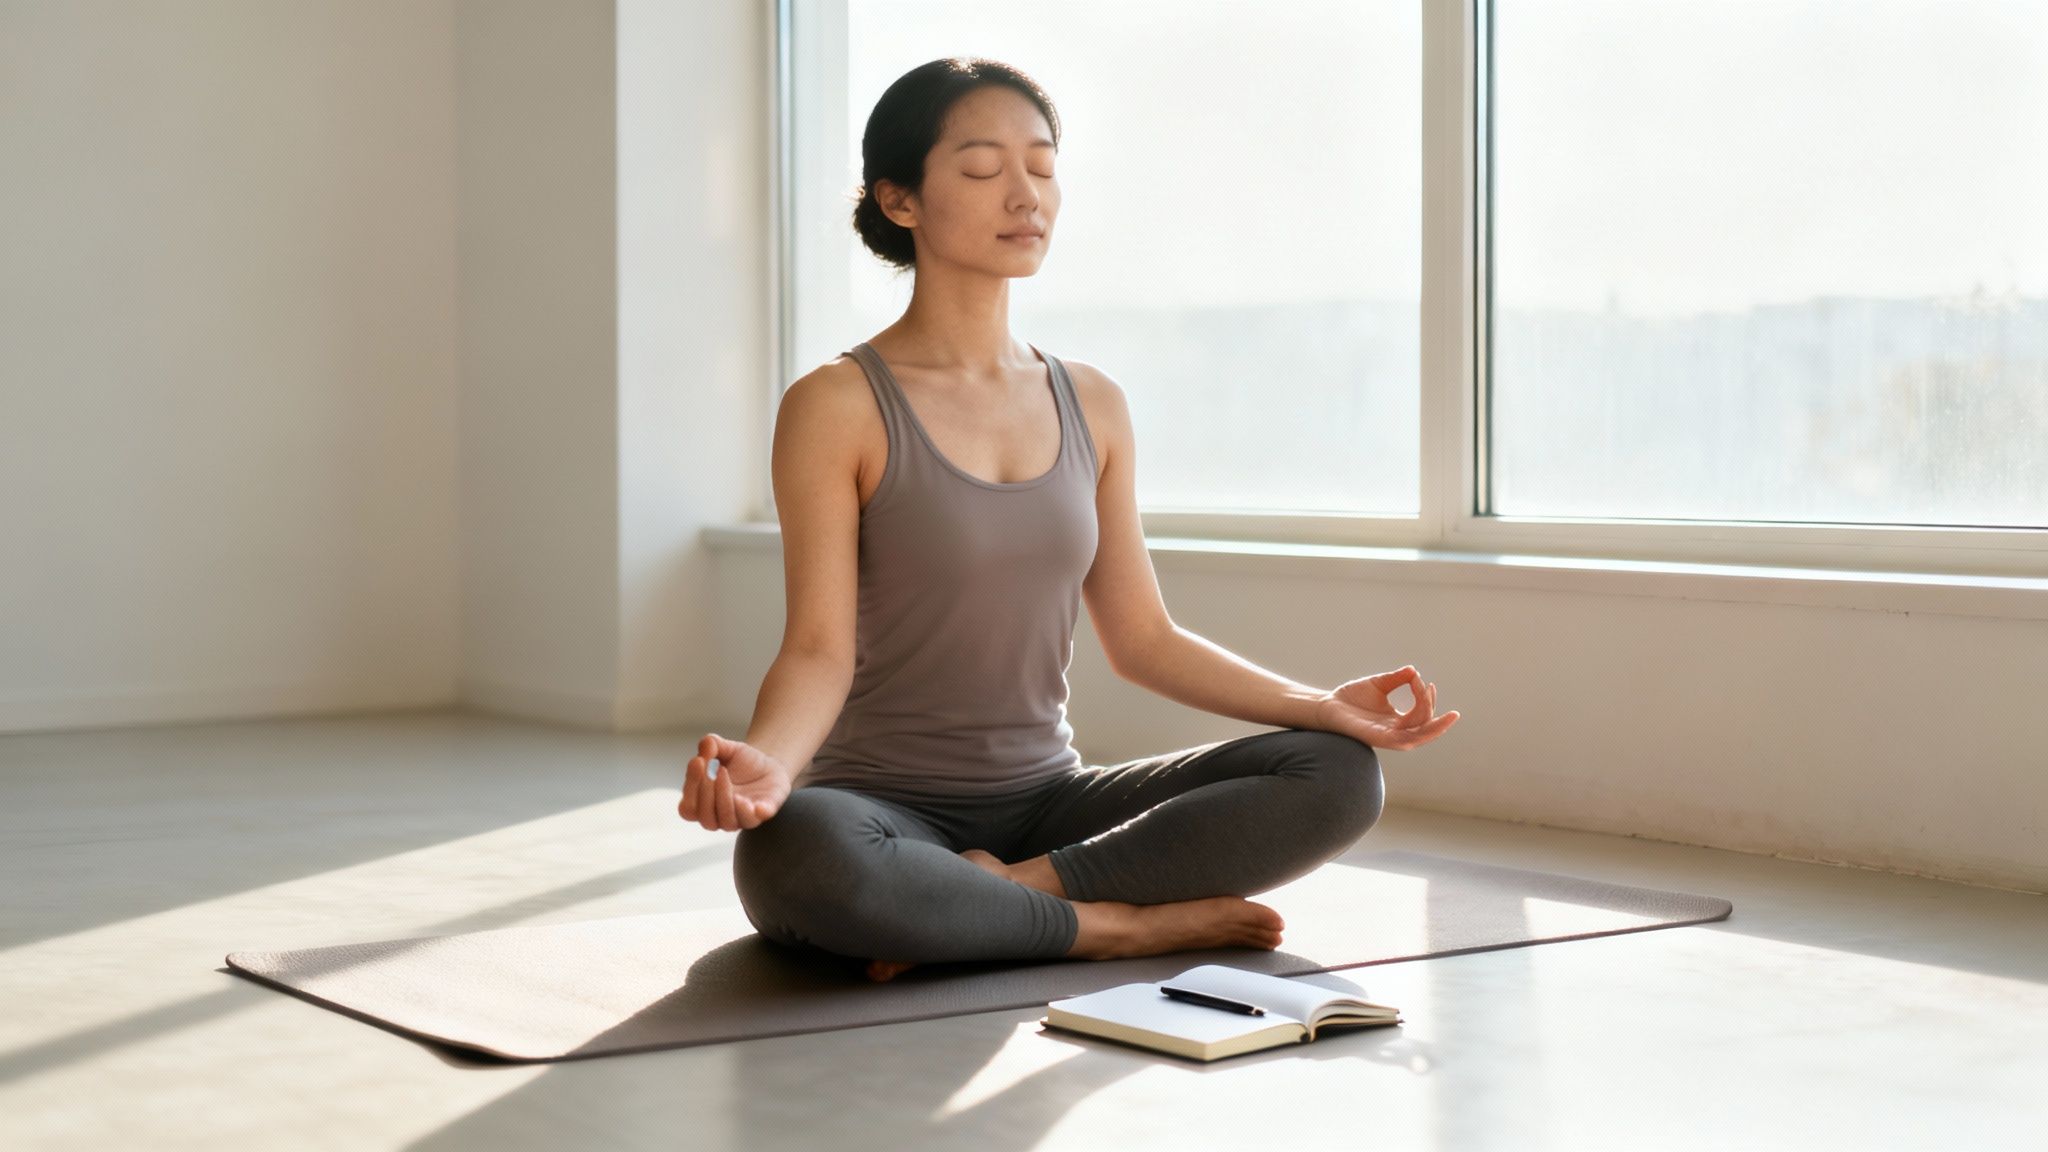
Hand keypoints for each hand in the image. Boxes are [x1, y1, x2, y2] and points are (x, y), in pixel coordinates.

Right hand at [679, 733, 791, 831]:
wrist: (769, 765)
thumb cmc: (741, 761)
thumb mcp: (725, 748)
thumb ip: (712, 745)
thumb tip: (706, 744)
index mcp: (704, 804)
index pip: (688, 808)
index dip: (691, 786)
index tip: (699, 761)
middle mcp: (720, 816)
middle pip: (705, 817)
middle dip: (706, 791)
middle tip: (713, 767)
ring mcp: (740, 818)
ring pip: (726, 821)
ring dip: (723, 799)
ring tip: (724, 773)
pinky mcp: (761, 814)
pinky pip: (754, 819)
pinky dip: (750, 813)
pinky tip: (749, 802)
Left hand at [1313, 665, 1460, 751]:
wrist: (1326, 705)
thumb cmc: (1351, 697)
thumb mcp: (1379, 684)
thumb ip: (1396, 678)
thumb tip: (1414, 670)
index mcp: (1397, 721)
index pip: (1421, 714)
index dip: (1425, 698)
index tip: (1420, 679)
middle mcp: (1395, 731)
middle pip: (1425, 730)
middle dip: (1440, 720)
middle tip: (1450, 709)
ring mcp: (1387, 737)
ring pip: (1418, 738)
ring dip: (1435, 728)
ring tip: (1450, 717)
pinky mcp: (1376, 738)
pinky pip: (1401, 739)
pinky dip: (1414, 729)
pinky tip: (1423, 717)